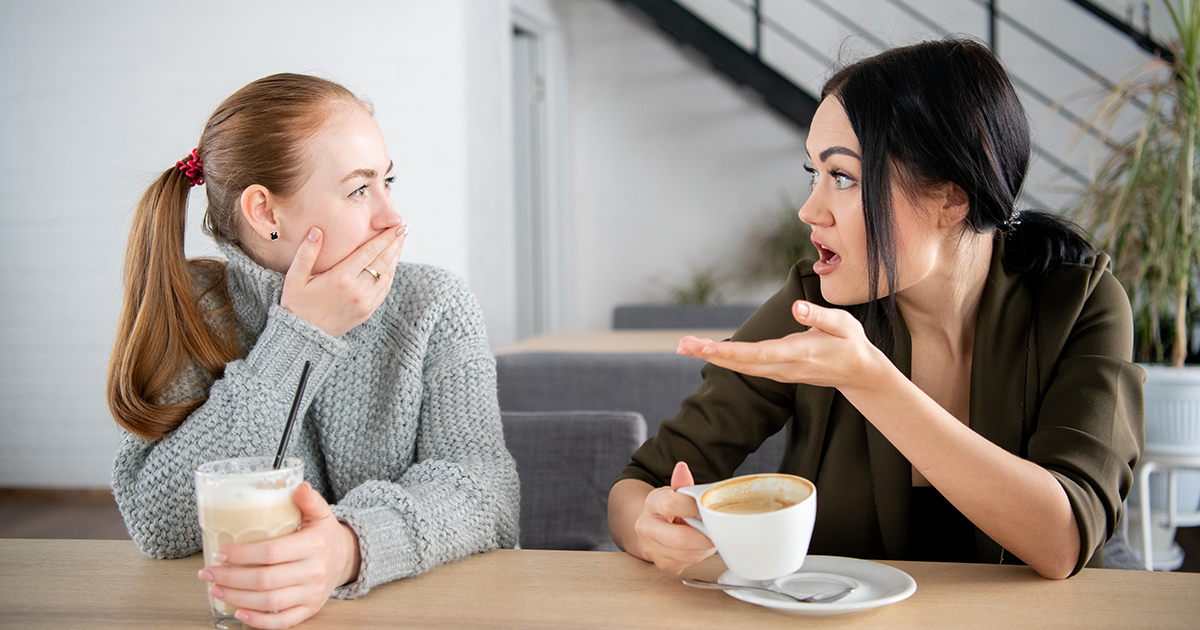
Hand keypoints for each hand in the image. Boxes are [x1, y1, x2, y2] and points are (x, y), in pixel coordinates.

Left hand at [198, 483, 360, 629]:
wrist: (345, 559)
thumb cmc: (324, 536)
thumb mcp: (321, 514)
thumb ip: (310, 500)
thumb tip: (299, 487)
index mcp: (314, 546)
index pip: (272, 552)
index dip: (243, 554)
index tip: (221, 553)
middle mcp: (313, 572)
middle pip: (265, 580)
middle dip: (231, 578)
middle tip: (208, 573)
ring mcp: (311, 593)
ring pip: (269, 601)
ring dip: (237, 598)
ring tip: (217, 589)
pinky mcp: (309, 609)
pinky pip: (282, 621)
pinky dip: (259, 621)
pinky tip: (240, 612)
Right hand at [280, 225, 407, 337]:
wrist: (304, 336)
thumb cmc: (297, 304)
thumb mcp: (296, 277)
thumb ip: (307, 252)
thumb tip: (317, 230)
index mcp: (341, 278)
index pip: (369, 252)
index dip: (385, 238)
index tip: (397, 227)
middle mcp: (357, 290)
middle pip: (382, 262)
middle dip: (394, 244)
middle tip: (403, 230)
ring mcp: (365, 303)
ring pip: (386, 276)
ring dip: (395, 258)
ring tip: (399, 244)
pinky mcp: (367, 312)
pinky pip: (384, 290)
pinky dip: (390, 275)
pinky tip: (391, 265)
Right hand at [632, 462, 716, 574]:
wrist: (650, 530)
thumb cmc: (669, 510)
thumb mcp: (674, 493)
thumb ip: (682, 483)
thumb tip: (682, 468)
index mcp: (652, 503)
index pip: (670, 504)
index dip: (692, 507)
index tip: (705, 508)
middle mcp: (646, 527)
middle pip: (680, 538)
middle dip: (704, 536)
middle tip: (714, 530)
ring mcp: (652, 548)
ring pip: (687, 555)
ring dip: (703, 548)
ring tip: (706, 536)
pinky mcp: (662, 565)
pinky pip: (687, 564)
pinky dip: (698, 556)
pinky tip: (697, 547)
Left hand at [677, 300, 886, 389]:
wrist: (858, 372)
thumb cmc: (851, 343)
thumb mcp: (844, 324)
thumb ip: (820, 316)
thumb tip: (796, 308)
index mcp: (799, 353)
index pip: (759, 354)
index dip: (731, 352)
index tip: (707, 348)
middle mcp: (784, 367)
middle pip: (742, 363)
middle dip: (710, 355)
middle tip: (682, 345)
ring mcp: (779, 373)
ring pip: (740, 367)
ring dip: (711, 357)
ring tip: (684, 346)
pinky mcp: (776, 372)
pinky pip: (746, 367)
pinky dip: (724, 359)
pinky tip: (706, 352)